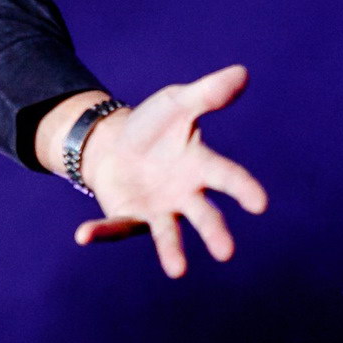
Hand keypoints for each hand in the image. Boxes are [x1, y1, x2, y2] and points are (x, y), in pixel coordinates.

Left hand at [74, 64, 268, 277]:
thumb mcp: (176, 103)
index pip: (226, 176)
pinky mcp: (128, 216)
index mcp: (200, 165)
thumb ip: (208, 93)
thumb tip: (242, 72)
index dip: (243, 188)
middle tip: (226, 252)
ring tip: (177, 270)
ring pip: (167, 233)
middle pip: (203, 214)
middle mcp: (185, 195)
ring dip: (171, 250)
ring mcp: (158, 210)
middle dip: (214, 232)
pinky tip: (82, 235)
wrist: (114, 143)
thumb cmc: (154, 126)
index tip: (260, 203)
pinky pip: (116, 226)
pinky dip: (100, 232)